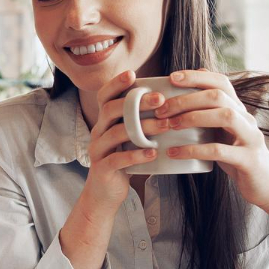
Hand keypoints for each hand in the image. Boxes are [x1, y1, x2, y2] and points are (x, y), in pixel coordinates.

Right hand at [80, 69, 165, 211]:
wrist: (105, 194)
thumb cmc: (124, 162)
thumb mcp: (130, 139)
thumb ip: (142, 122)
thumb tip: (170, 101)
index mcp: (104, 122)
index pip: (104, 96)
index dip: (116, 84)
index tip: (134, 74)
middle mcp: (97, 132)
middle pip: (111, 110)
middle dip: (137, 102)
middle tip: (161, 100)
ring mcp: (98, 150)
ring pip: (117, 132)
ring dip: (143, 128)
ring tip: (166, 126)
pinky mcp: (103, 169)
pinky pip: (118, 159)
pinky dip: (137, 155)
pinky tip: (154, 153)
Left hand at [154, 70, 268, 208]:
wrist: (268, 186)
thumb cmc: (237, 157)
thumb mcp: (223, 132)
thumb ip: (209, 114)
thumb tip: (187, 92)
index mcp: (239, 110)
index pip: (221, 82)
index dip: (196, 76)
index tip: (171, 77)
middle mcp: (247, 119)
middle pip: (218, 96)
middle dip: (186, 99)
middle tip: (161, 110)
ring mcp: (251, 138)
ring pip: (225, 116)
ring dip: (193, 117)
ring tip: (169, 125)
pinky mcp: (249, 160)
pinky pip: (219, 150)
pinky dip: (194, 150)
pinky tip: (174, 153)